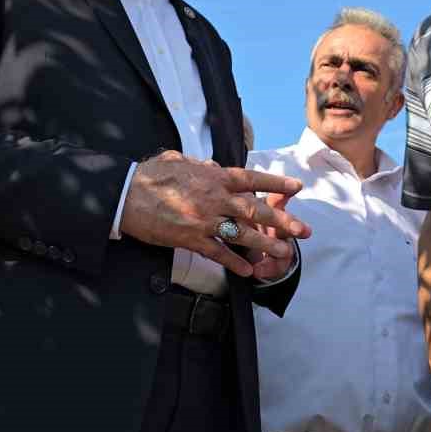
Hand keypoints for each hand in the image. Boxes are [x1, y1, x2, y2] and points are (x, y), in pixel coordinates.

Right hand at [119, 151, 310, 275]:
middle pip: (255, 209)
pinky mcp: (191, 239)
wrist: (127, 196)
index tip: (296, 186)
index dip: (276, 182)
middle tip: (303, 230)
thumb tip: (212, 165)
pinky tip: (248, 271)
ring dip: (266, 244)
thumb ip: (200, 165)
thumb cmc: (150, 176)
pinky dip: (234, 262)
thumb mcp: (178, 161)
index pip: (252, 178)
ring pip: (242, 233)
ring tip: (285, 253)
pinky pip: (218, 253)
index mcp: (213, 176)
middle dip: (282, 220)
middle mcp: (214, 198)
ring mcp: (204, 220)